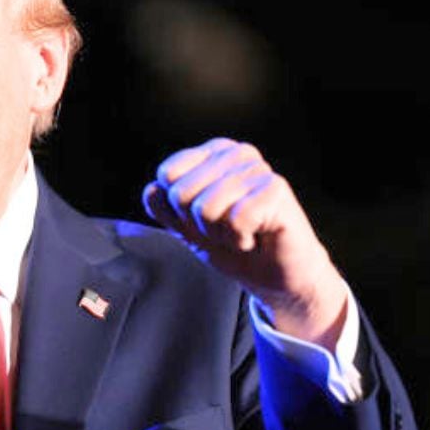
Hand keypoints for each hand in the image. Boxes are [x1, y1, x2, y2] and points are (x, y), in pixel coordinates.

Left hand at [142, 138, 347, 347]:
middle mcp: (236, 153)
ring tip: (240, 233)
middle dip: (198, 224)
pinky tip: (255, 236)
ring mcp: (257, 168)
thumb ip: (164, 208)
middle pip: (182, 193)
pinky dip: (239, 238)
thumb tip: (153, 189)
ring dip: (219, 234)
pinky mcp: (276, 188)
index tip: (203, 219)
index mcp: (212, 153)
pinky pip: (234, 219)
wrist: (273, 276)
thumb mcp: (186, 228)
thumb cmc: (232, 245)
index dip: (178, 209)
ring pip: (206, 208)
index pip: (167, 174)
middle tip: (225, 229)